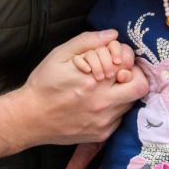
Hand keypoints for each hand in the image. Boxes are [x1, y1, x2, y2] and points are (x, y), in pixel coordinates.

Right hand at [21, 30, 147, 145]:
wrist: (29, 118)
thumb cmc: (43, 84)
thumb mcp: (60, 55)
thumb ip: (87, 41)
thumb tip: (112, 34)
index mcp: (94, 80)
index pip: (129, 65)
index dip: (126, 59)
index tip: (118, 60)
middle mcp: (102, 103)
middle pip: (140, 87)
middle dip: (135, 77)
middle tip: (123, 74)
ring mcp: (103, 121)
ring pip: (131, 103)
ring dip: (124, 93)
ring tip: (108, 88)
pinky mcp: (101, 134)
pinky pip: (119, 119)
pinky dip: (114, 109)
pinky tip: (99, 104)